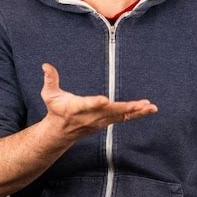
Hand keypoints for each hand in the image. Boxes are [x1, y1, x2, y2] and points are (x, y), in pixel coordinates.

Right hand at [41, 63, 157, 142]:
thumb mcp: (49, 94)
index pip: (88, 105)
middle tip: (140, 104)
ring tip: (150, 107)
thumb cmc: (56, 109)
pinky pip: (124, 118)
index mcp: (77, 107)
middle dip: (126, 108)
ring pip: (121, 116)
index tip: (105, 100)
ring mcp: (101, 120)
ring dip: (136, 111)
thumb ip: (50, 79)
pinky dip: (137, 114)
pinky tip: (149, 108)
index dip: (96, 103)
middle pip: (111, 112)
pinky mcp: (107, 121)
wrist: (61, 131)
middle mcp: (92, 116)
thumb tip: (45, 64)